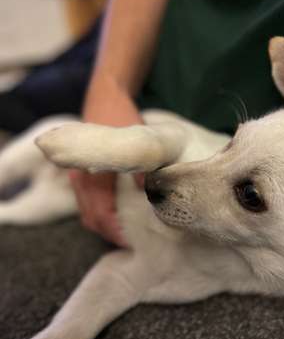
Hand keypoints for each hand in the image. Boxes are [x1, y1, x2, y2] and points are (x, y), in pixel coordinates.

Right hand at [70, 76, 143, 245]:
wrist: (105, 94)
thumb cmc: (122, 116)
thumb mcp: (136, 136)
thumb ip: (140, 163)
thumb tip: (147, 189)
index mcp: (94, 171)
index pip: (101, 214)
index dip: (116, 232)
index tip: (131, 242)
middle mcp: (83, 177)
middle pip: (92, 217)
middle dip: (111, 233)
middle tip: (131, 243)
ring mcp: (81, 173)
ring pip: (88, 211)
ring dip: (105, 224)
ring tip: (126, 232)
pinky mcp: (84, 170)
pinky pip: (88, 200)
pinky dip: (100, 212)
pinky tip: (117, 212)